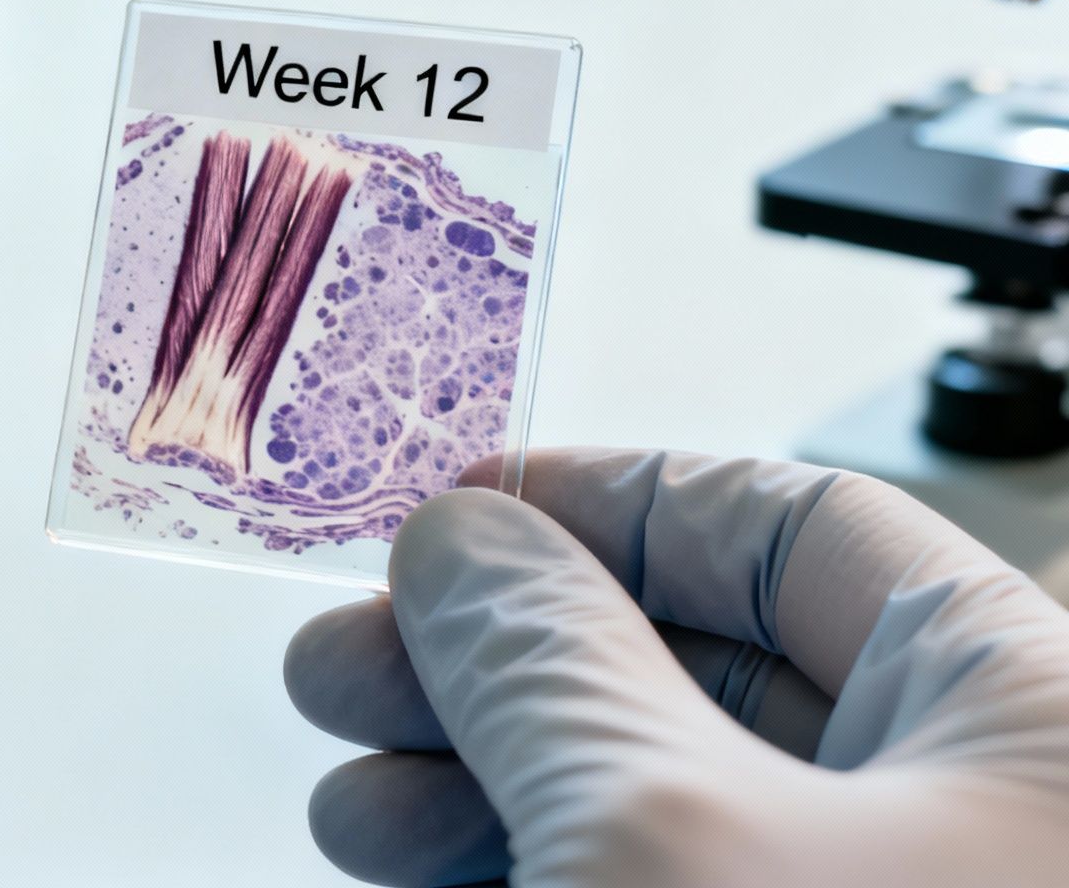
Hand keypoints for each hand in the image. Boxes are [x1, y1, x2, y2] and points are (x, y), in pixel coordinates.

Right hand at [286, 448, 1068, 886]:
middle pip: (697, 670)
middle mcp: (985, 816)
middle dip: (492, 664)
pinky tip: (414, 879)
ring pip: (661, 806)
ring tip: (352, 813)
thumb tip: (464, 547)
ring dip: (479, 787)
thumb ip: (545, 660)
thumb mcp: (657, 834)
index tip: (454, 516)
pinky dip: (528, 873)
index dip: (602, 503)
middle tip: (353, 667)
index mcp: (1030, 716)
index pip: (796, 527)